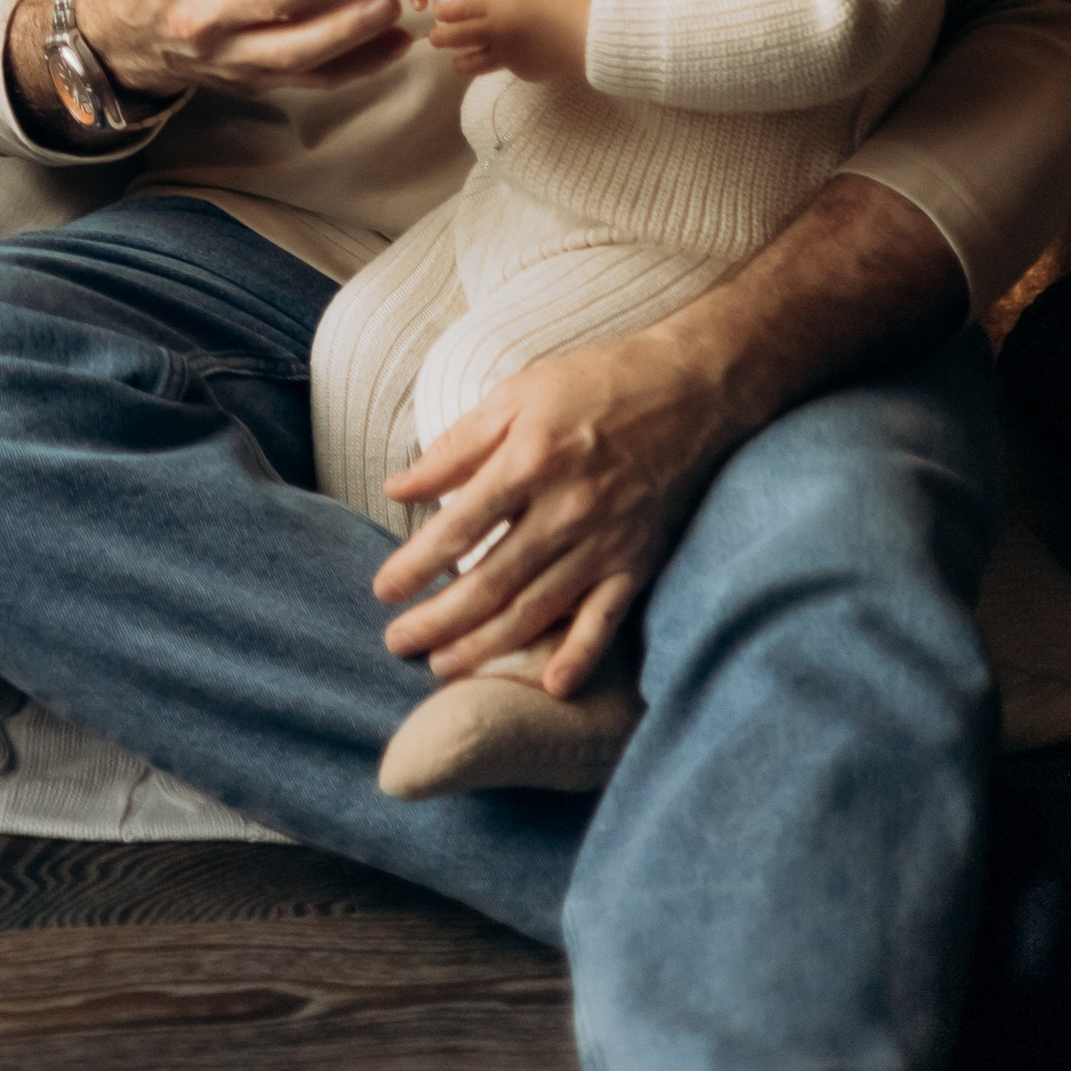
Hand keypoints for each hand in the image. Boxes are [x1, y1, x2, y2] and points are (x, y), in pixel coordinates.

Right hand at [49, 0, 409, 102]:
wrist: (121, 40)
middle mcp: (195, 16)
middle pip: (260, 2)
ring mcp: (228, 54)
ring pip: (292, 50)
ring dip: (346, 30)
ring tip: (390, 1)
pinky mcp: (253, 78)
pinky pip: (311, 78)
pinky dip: (357, 66)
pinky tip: (397, 40)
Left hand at [373, 327, 731, 689]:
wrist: (688, 391)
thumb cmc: (591, 385)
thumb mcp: (513, 395)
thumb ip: (456, 448)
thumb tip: (398, 488)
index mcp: (529, 462)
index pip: (457, 528)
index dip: (415, 564)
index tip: (382, 589)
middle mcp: (566, 510)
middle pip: (491, 582)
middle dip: (438, 620)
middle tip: (397, 643)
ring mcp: (605, 543)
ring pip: (536, 609)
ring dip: (486, 646)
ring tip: (443, 668)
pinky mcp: (638, 562)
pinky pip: (606, 619)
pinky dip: (580, 655)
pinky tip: (550, 686)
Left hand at [425, 0, 590, 85]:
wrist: (596, 37)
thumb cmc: (573, 1)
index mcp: (498, 4)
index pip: (457, 9)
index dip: (443, 13)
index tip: (439, 13)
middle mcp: (496, 31)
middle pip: (453, 38)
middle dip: (439, 38)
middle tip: (435, 37)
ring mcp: (507, 55)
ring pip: (469, 64)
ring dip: (460, 61)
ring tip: (456, 60)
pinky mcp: (520, 72)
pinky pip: (502, 69)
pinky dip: (497, 66)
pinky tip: (500, 63)